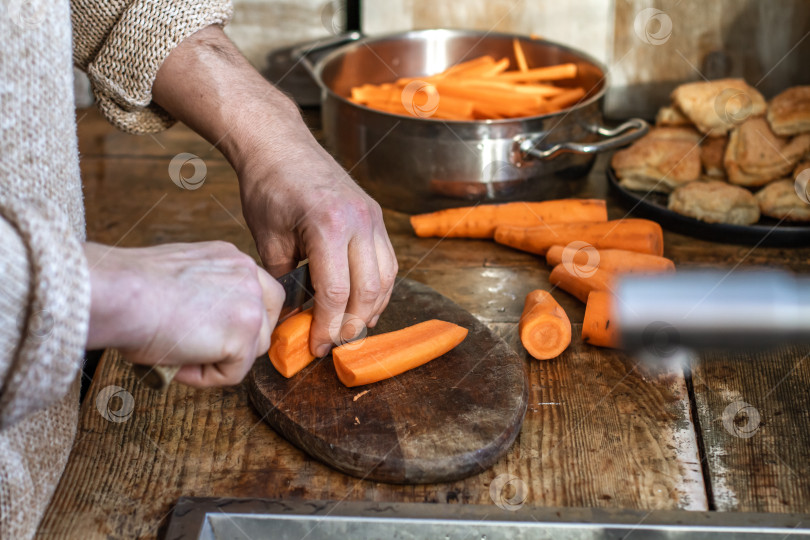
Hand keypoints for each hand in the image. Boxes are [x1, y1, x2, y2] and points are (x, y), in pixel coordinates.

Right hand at [84, 241, 283, 386]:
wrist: (120, 293)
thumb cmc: (130, 289)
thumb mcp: (179, 280)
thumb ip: (204, 295)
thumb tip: (203, 326)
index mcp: (230, 258)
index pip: (259, 294)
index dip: (240, 321)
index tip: (213, 334)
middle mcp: (247, 274)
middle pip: (264, 323)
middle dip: (237, 344)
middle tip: (198, 351)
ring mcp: (250, 304)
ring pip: (250, 351)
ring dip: (215, 361)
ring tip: (176, 353)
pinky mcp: (244, 334)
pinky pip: (233, 373)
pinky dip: (203, 377)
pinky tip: (177, 361)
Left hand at [152, 25, 397, 357]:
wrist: (279, 145)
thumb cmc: (268, 186)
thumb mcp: (268, 238)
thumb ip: (286, 279)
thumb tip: (296, 315)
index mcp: (329, 225)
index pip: (337, 293)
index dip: (328, 327)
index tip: (317, 347)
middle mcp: (359, 221)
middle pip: (369, 290)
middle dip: (352, 324)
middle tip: (333, 344)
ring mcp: (372, 217)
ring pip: (386, 278)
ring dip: (372, 308)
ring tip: (351, 328)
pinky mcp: (375, 215)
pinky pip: (387, 260)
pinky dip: (379, 286)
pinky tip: (364, 302)